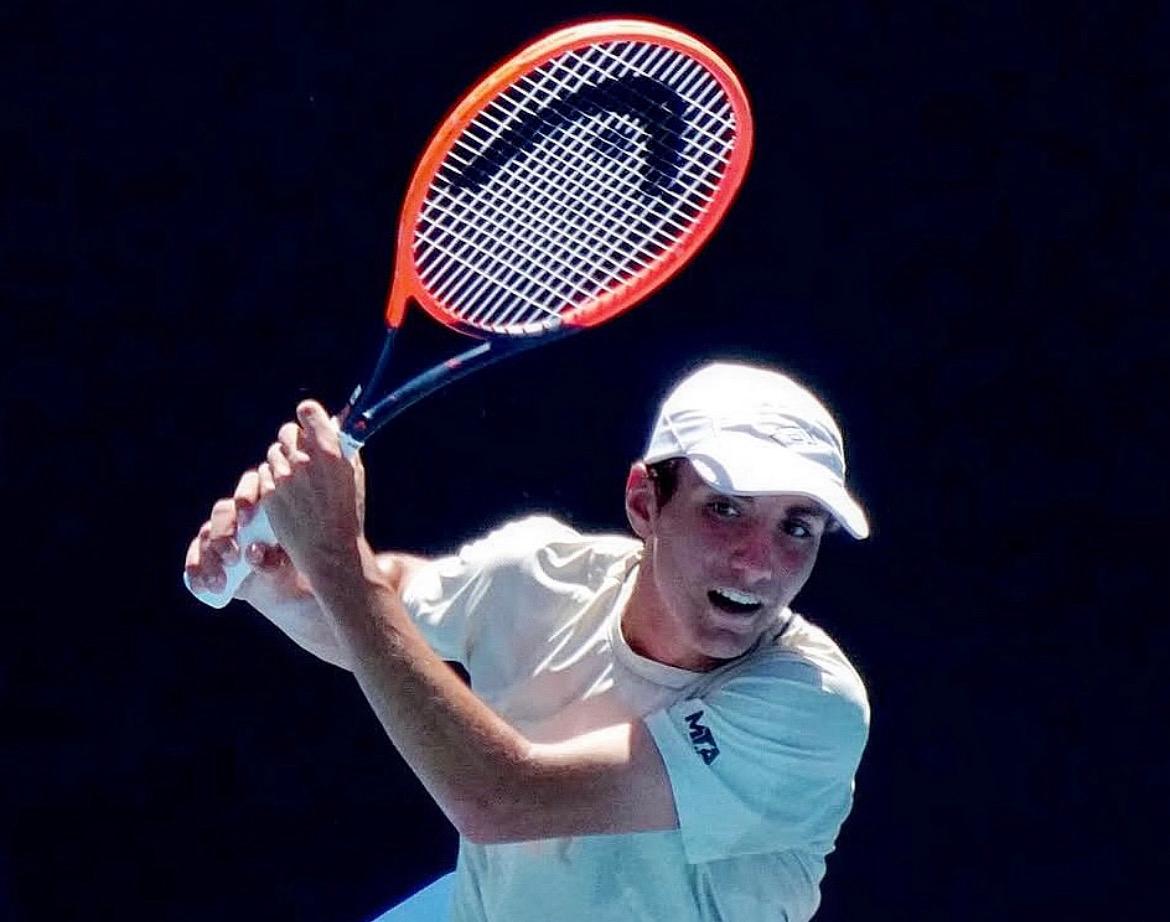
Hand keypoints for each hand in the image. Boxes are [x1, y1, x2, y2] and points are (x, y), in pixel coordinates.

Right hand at [184, 469, 310, 607]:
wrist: (286, 587)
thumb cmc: (298, 565)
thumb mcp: (292, 562)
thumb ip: (275, 557)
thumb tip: (253, 552)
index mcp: (267, 499)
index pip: (252, 484)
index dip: (245, 497)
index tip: (246, 518)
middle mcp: (239, 511)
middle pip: (223, 511)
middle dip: (223, 534)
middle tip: (232, 557)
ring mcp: (220, 531)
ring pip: (206, 535)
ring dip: (209, 559)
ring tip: (219, 583)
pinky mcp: (207, 552)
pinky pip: (195, 557)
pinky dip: (196, 572)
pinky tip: (201, 588)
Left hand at [257, 400, 366, 582]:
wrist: (330, 550)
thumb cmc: (347, 514)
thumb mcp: (354, 475)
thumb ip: (343, 446)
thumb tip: (335, 422)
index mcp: (330, 452)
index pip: (307, 411)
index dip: (308, 416)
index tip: (310, 423)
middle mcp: (304, 460)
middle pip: (287, 431)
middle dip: (295, 440)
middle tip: (303, 455)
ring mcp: (284, 477)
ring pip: (274, 452)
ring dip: (283, 461)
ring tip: (297, 482)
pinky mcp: (270, 493)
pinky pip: (263, 473)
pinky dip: (273, 480)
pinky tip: (287, 495)